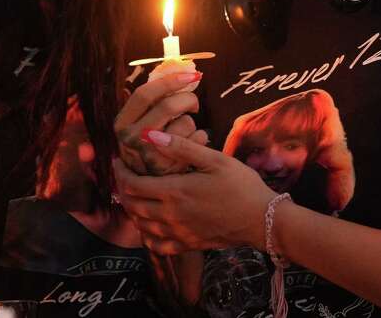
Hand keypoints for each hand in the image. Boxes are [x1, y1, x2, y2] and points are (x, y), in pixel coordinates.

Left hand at [113, 130, 276, 254]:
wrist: (262, 220)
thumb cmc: (242, 186)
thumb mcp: (216, 160)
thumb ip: (182, 148)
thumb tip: (149, 135)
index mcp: (174, 191)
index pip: (132, 184)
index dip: (120, 172)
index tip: (119, 161)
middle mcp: (170, 215)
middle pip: (131, 204)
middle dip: (123, 189)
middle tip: (126, 175)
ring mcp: (177, 233)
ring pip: (140, 224)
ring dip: (132, 210)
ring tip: (136, 196)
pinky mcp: (187, 245)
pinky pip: (156, 244)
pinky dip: (147, 235)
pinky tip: (151, 225)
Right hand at [114, 72, 205, 175]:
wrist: (151, 184)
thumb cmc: (150, 145)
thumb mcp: (140, 124)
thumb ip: (152, 102)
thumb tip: (179, 70)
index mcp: (122, 123)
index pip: (144, 94)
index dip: (170, 81)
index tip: (191, 75)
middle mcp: (131, 138)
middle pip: (169, 105)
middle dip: (188, 99)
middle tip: (193, 104)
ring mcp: (149, 153)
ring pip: (185, 122)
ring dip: (192, 123)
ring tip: (185, 132)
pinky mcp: (170, 166)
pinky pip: (198, 138)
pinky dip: (201, 136)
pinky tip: (193, 145)